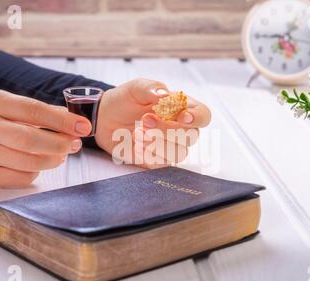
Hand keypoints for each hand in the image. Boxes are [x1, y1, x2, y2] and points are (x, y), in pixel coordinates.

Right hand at [0, 89, 91, 187]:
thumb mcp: (11, 105)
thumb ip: (41, 111)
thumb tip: (73, 120)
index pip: (34, 111)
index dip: (62, 121)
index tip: (84, 127)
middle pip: (31, 140)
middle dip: (60, 144)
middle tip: (75, 144)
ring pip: (29, 162)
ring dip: (53, 160)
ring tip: (61, 154)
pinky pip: (22, 178)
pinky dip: (37, 172)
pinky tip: (38, 164)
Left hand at [95, 78, 210, 167]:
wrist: (106, 118)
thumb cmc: (126, 100)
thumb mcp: (136, 88)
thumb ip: (151, 88)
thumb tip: (164, 94)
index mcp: (182, 108)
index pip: (204, 115)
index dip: (197, 118)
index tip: (183, 116)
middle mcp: (181, 128)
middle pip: (192, 136)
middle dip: (168, 129)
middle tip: (145, 119)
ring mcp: (171, 146)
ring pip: (179, 153)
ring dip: (158, 143)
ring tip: (137, 132)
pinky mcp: (158, 160)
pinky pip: (161, 163)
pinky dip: (148, 154)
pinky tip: (136, 145)